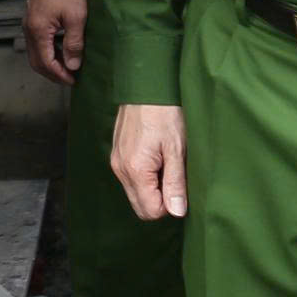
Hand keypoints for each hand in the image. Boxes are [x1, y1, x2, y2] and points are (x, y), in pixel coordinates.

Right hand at [24, 0, 87, 86]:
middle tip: (70, 79)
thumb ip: (74, 44)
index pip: (45, 63)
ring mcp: (29, 23)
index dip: (59, 75)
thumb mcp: (76, 18)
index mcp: (38, 31)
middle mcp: (29, 29)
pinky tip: (62, 50)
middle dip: (53, 73)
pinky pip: (38, 42)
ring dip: (51, 63)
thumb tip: (72, 66)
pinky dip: (49, 51)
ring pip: (36, 52)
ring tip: (68, 67)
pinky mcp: (33, 17)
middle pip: (37, 61)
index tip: (74, 81)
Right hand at [110, 104, 186, 219]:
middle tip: (175, 176)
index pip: (151, 211)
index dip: (170, 205)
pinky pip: (130, 179)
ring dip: (153, 187)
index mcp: (135, 170)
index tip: (180, 186)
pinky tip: (156, 157)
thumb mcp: (177, 149)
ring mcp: (116, 161)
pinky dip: (145, 176)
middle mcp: (120, 169)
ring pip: (135, 193)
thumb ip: (175, 183)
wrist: (146, 85)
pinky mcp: (117, 154)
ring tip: (166, 163)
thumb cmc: (165, 113)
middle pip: (140, 206)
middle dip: (160, 200)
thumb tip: (177, 211)